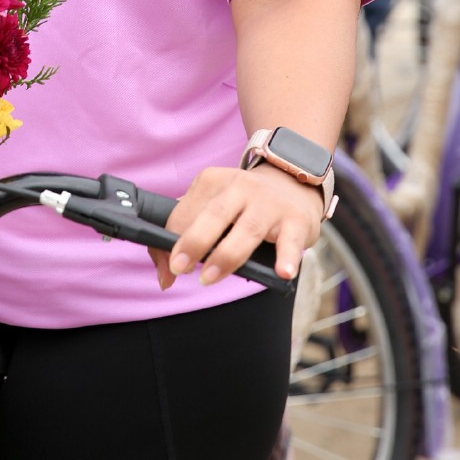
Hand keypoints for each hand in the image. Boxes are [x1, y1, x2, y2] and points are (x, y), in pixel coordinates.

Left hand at [150, 163, 323, 290]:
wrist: (292, 181)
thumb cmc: (243, 204)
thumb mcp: (211, 207)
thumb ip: (184, 237)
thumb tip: (164, 278)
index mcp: (213, 181)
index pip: (187, 213)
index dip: (172, 242)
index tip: (169, 269)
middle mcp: (241, 187)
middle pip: (215, 215)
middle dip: (194, 242)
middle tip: (179, 269)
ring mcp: (269, 202)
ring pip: (247, 229)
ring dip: (226, 256)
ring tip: (208, 278)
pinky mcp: (295, 219)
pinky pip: (291, 240)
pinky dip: (288, 257)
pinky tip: (283, 272)